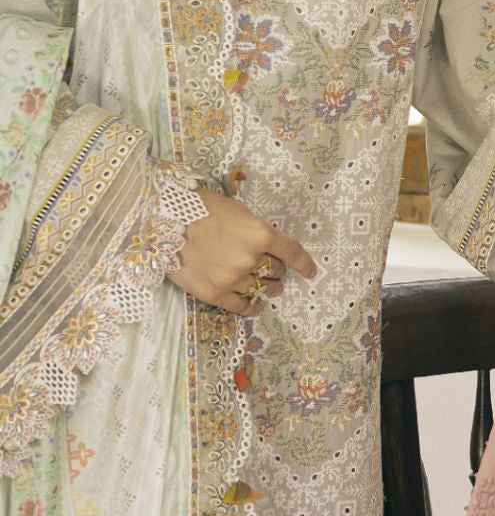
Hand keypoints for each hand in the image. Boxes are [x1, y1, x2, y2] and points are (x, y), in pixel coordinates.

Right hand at [166, 188, 317, 315]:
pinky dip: (251, 307)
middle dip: (278, 270)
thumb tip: (264, 242)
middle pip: (276, 271)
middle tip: (275, 271)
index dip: (304, 264)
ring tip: (267, 288)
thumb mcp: (236, 210)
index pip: (292, 252)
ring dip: (266, 288)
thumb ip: (254, 229)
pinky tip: (255, 307)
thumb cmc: (199, 208)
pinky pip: (240, 306)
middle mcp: (250, 258)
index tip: (311, 272)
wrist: (162, 221)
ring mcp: (233, 278)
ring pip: (260, 288)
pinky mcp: (214, 293)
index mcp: (260, 233)